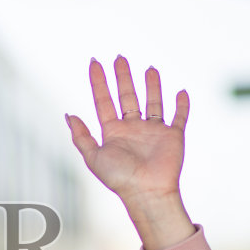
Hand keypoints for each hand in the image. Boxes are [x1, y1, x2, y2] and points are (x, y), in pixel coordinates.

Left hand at [67, 57, 195, 249]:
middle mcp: (133, 129)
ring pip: (153, 103)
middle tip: (119, 57)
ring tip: (150, 68)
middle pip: (127, 97)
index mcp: (113, 132)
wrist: (147, 192)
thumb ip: (81, 136)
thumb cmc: (119, 179)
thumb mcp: (93, 157)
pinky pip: (179, 117)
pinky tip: (180, 92)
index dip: (98, 82)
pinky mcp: (173, 136)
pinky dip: (181, 105)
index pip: (104, 101)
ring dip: (152, 86)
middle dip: (123, 77)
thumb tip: (69, 115)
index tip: (94, 62)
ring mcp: (154, 132)